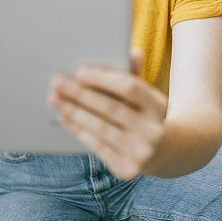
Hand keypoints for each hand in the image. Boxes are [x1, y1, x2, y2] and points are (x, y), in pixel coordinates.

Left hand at [47, 47, 168, 179]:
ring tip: (54, 98)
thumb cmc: (147, 115)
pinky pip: (97, 146)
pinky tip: (64, 117)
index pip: (130, 87)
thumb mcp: (147, 95)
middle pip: (110, 108)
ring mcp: (141, 152)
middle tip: (56, 82)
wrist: (167, 152)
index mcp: (159, 106)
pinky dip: (78, 130)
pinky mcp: (127, 169)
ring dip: (73, 112)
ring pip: (100, 129)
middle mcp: (152, 130)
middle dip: (80, 94)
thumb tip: (133, 51)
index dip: (104, 79)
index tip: (79, 71)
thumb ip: (135, 74)